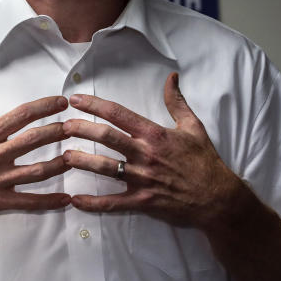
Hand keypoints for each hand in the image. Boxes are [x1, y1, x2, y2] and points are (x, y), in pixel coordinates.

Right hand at [0, 72, 71, 232]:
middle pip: (33, 140)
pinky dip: (49, 201)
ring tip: (77, 156)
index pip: (19, 116)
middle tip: (76, 125)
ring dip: (59, 164)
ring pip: (36, 171)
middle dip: (57, 131)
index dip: (43, 107)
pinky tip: (66, 199)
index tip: (61, 102)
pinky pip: (28, 202)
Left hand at [62, 72, 242, 230]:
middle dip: (81, 130)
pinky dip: (93, 203)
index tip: (75, 100)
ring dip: (82, 162)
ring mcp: (143, 179)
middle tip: (62, 126)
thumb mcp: (193, 127)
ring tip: (63, 157)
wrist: (218, 199)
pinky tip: (75, 200)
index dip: (95, 105)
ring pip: (105, 168)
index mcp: (154, 134)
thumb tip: (171, 77)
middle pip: (106, 138)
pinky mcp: (142, 201)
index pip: (119, 114)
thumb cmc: (205, 161)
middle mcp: (146, 154)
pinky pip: (113, 203)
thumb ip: (177, 102)